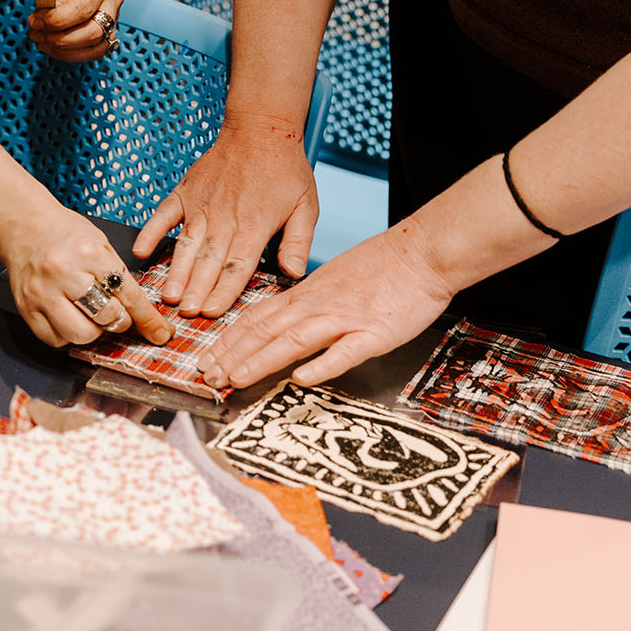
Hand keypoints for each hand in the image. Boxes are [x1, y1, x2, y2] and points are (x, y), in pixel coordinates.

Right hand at [2, 205, 173, 348]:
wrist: (25, 227)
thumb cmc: (66, 234)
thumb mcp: (101, 243)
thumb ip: (120, 276)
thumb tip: (144, 315)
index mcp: (88, 252)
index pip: (127, 293)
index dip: (148, 318)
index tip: (160, 333)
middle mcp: (63, 273)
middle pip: (106, 316)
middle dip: (119, 320)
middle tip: (115, 312)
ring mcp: (42, 293)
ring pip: (81, 334)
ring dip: (93, 331)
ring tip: (89, 315)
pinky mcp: (26, 309)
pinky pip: (56, 340)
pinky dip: (68, 334)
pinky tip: (69, 317)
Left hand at [27, 0, 122, 62]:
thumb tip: (46, 22)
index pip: (82, 10)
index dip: (55, 21)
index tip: (35, 20)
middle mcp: (112, 1)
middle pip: (93, 34)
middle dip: (60, 41)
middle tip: (35, 34)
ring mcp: (114, 16)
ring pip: (97, 48)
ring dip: (66, 52)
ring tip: (42, 43)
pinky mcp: (108, 28)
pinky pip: (94, 50)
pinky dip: (72, 53)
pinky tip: (53, 46)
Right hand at [132, 114, 317, 316]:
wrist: (261, 128)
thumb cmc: (285, 168)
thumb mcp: (306, 206)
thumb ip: (298, 242)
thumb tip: (293, 274)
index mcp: (255, 225)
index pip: (238, 265)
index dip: (224, 291)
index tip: (211, 312)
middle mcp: (225, 217)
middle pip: (209, 260)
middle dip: (196, 289)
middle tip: (184, 314)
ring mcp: (201, 204)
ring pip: (187, 244)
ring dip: (176, 271)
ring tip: (167, 295)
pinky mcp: (186, 192)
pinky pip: (164, 215)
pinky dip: (151, 232)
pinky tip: (141, 251)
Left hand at [196, 221, 453, 389]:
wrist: (424, 252)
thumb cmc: (383, 267)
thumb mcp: (334, 281)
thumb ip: (307, 305)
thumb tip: (281, 326)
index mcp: (307, 294)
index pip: (257, 317)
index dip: (228, 339)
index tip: (205, 357)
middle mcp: (318, 305)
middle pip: (265, 329)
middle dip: (232, 354)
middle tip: (206, 376)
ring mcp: (345, 318)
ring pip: (294, 339)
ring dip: (261, 360)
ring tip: (235, 378)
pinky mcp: (375, 332)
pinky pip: (346, 350)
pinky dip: (322, 364)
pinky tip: (302, 379)